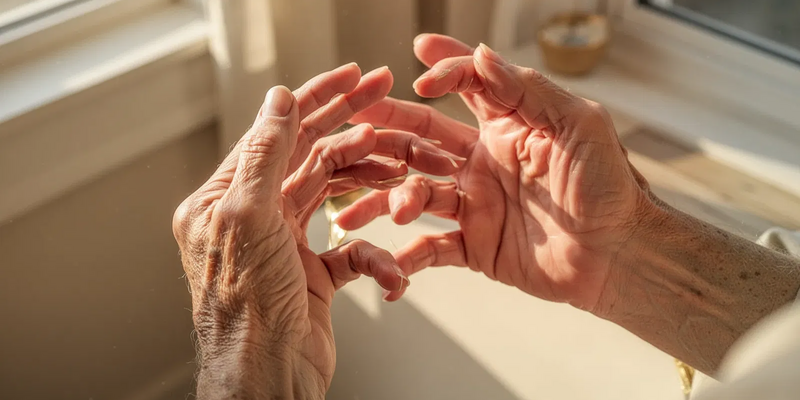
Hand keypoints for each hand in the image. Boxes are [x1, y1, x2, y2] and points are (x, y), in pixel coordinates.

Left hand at [172, 65, 458, 397]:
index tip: (353, 77)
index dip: (316, 99)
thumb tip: (278, 101)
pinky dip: (375, 257)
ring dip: (368, 184)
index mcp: (227, 199)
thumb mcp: (248, 216)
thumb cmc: (246, 307)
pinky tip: (389, 270)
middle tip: (386, 98)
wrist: (267, 377)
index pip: (276, 134)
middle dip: (350, 127)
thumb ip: (265, 154)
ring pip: (335, 196)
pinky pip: (353, 251)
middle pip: (309, 156)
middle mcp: (255, 217)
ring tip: (397, 170)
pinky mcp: (314, 275)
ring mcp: (286, 246)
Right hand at [337, 35, 653, 313]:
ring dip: (389, 197)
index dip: (443, 70)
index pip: (467, 86)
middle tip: (354, 117)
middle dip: (387, 125)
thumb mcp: (578, 124)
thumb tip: (481, 53)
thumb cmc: (609, 186)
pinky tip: (389, 262)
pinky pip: (430, 249)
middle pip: (423, 136)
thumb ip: (527, 89)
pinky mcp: (474, 246)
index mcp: (510, 126)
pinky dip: (407, 257)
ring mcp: (475, 204)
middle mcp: (484, 161)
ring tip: (374, 206)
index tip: (421, 71)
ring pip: (415, 192)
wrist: (618, 256)